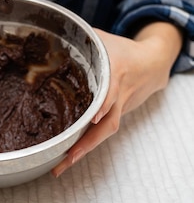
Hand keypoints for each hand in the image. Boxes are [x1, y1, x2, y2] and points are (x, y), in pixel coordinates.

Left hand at [52, 22, 183, 176]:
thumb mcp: (101, 38)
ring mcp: (119, 108)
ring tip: (60, 167)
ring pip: (104, 133)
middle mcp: (118, 95)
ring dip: (83, 151)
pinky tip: (66, 156)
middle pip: (106, 123)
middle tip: (66, 157)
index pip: (111, 91)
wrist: (154, 64)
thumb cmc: (122, 50)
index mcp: (116, 72)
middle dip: (86, 143)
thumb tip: (48, 35)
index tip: (94, 116)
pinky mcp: (116, 116)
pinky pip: (101, 132)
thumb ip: (78, 39)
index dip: (104, 104)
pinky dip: (85, 145)